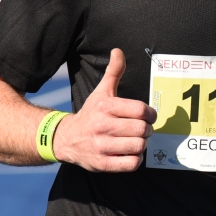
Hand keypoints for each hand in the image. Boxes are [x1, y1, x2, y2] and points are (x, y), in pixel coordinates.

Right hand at [52, 48, 153, 172]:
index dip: (151, 114)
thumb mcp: (101, 92)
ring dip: (142, 144)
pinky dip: (135, 159)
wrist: (65, 139)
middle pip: (142, 129)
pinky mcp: (102, 164)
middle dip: (147, 129)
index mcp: (105, 106)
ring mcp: (101, 146)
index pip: (141, 110)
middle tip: (142, 129)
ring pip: (139, 146)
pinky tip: (129, 153)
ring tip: (135, 140)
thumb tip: (118, 51)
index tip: (148, 116)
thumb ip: (113, 72)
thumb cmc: (90, 114)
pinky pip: (132, 164)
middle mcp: (102, 126)